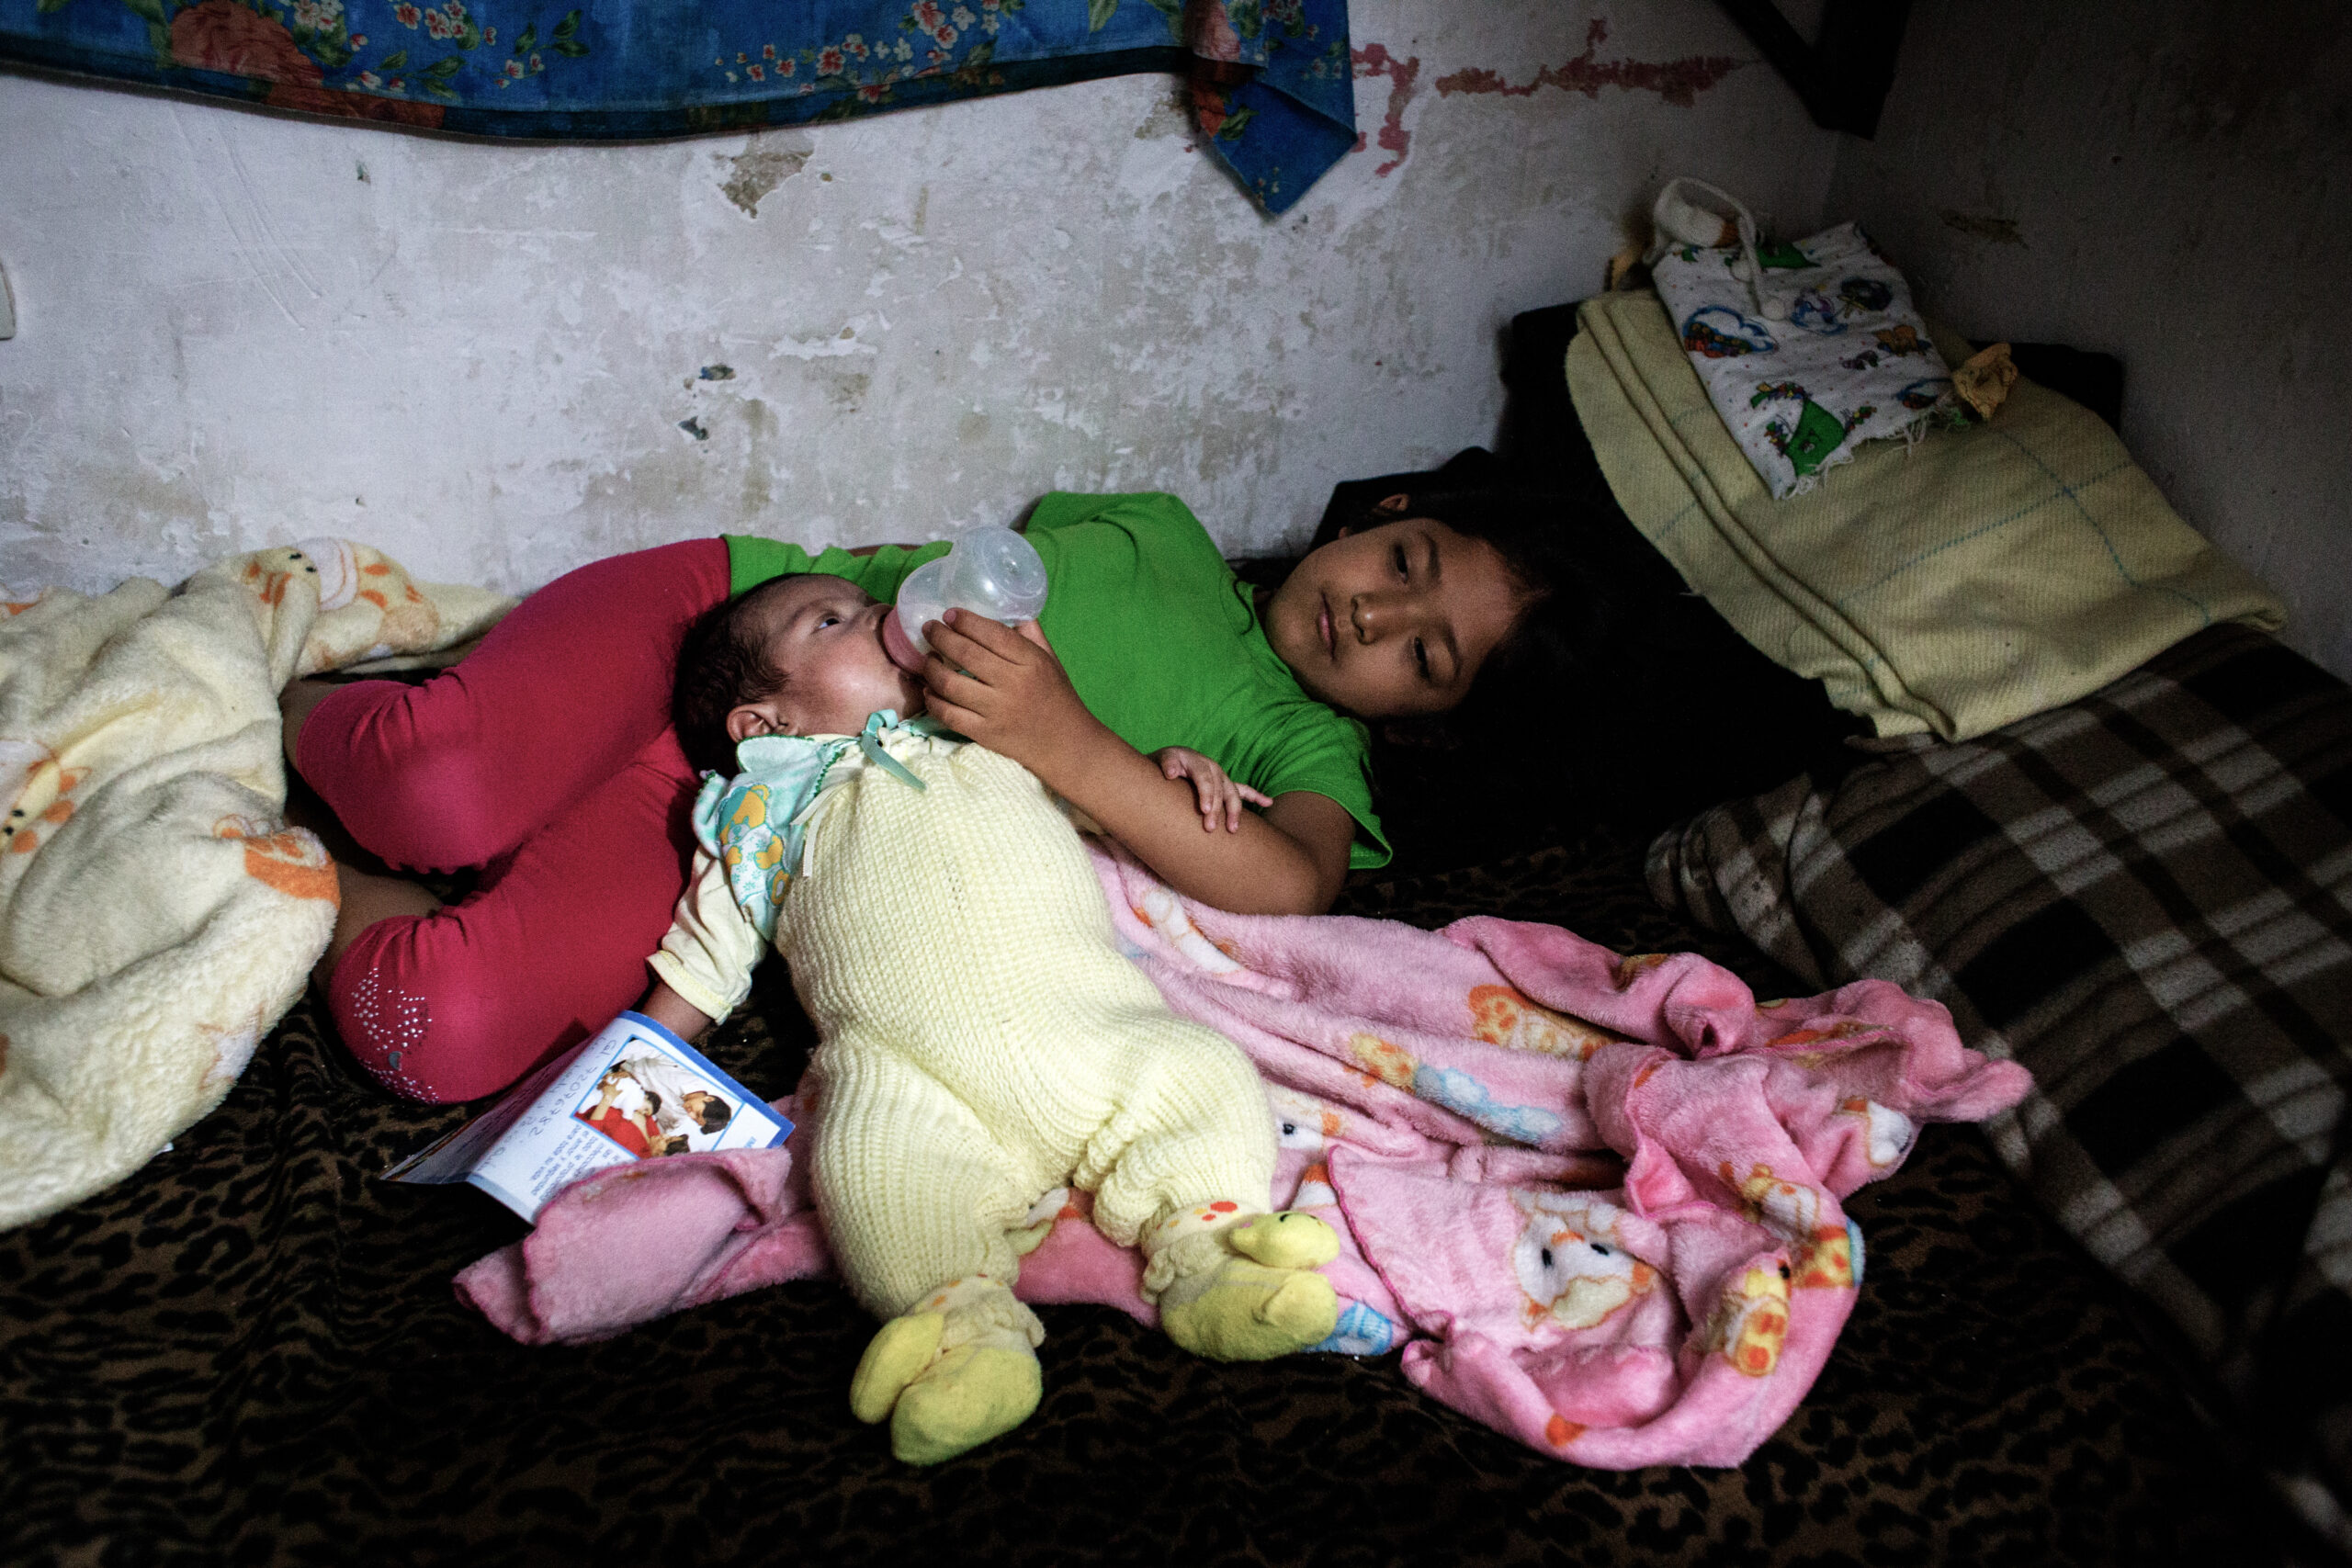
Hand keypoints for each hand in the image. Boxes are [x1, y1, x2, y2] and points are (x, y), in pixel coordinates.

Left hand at [918, 611, 1097, 775]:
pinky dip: (933, 700)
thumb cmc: (1056, 697)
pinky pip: (949, 715)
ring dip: (932, 668)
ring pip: (951, 684)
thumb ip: (1028, 633)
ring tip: (929, 659)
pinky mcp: (985, 734)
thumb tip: (1006, 606)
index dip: (966, 621)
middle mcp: (1013, 684)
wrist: (1066, 744)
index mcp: (1031, 662)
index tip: (949, 614)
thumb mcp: (1050, 659)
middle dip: (940, 637)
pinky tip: (930, 690)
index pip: (993, 634)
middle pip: (966, 654)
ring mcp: (997, 711)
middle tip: (929, 629)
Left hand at [1153, 747, 1272, 831]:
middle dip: (1218, 810)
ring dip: (1235, 810)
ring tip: (1232, 828)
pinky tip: (1268, 802)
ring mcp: (1220, 777)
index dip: (1206, 794)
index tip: (1205, 811)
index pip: (1205, 779)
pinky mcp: (1224, 784)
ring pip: (1232, 793)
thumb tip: (1171, 773)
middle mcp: (1212, 768)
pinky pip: (1243, 789)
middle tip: (1210, 829)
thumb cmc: (1162, 765)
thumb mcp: (1161, 760)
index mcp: (1197, 762)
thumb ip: (1166, 764)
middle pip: (1220, 789)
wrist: (1166, 762)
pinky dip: (1256, 796)